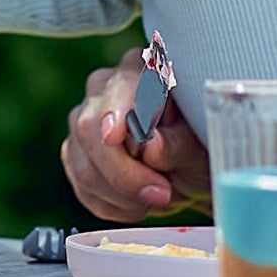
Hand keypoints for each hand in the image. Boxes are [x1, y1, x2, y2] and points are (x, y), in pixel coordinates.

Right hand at [59, 48, 211, 222]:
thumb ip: (177, 143)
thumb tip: (150, 146)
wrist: (191, 173)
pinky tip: (139, 201)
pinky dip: (114, 205)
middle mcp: (104, 88)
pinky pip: (82, 188)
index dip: (114, 113)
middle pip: (89, 129)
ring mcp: (84, 122)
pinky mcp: (75, 154)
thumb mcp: (201, 147)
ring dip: (122, 195)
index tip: (115, 137)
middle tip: (162, 194)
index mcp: (141, 71)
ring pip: (83, 166)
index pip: (119, 87)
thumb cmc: (201, 148)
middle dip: (123, 172)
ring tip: (158, 196)